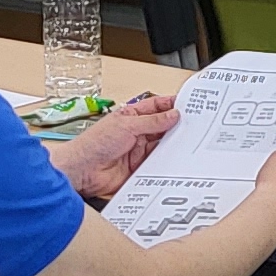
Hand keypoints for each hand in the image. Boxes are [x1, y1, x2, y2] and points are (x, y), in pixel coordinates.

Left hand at [53, 91, 180, 196]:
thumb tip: (172, 115)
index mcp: (131, 117)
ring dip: (172, 144)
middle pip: (162, 126)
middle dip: (175, 125)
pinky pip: (158, 163)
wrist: (82, 171)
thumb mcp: (127, 125)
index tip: (188, 104)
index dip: (170, 104)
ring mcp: (138, 150)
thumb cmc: (93, 144)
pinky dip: (167, 161)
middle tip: (193, 124)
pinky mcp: (140, 168)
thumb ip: (152, 121)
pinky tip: (174, 158)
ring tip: (186, 140)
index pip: (155, 107)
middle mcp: (136, 133)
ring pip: (162, 145)